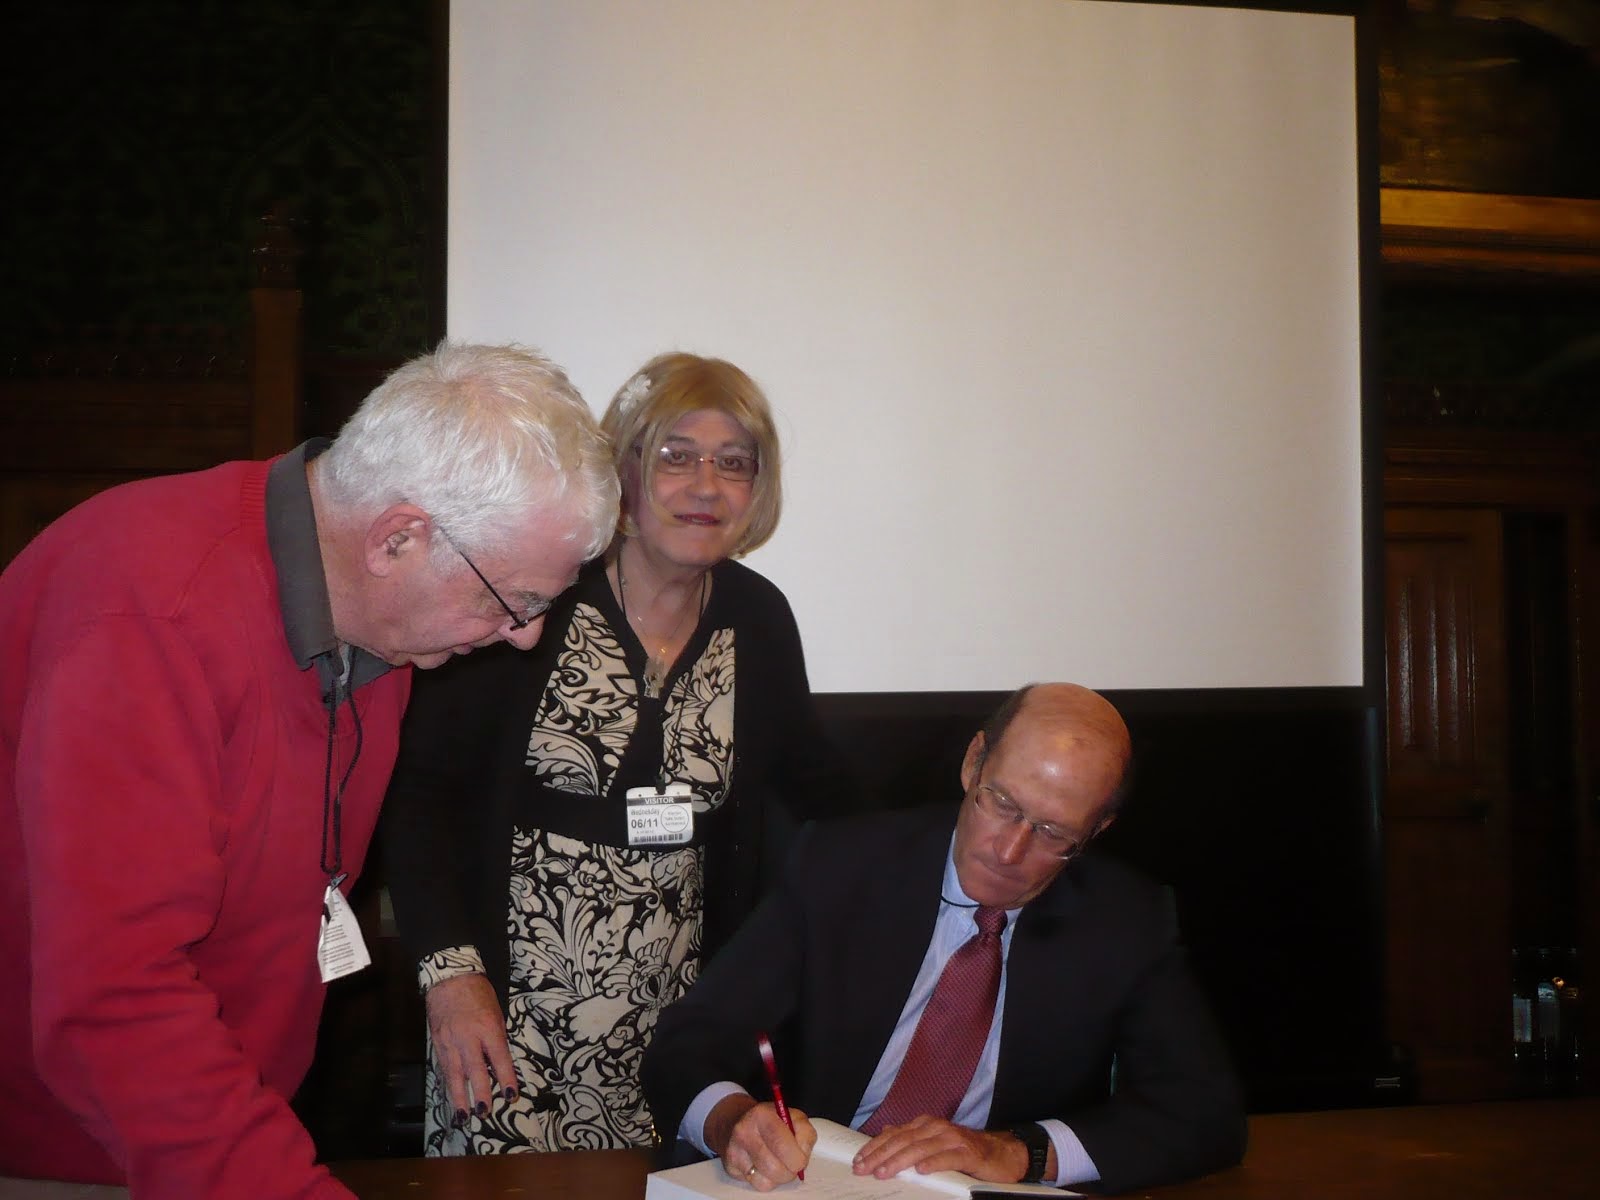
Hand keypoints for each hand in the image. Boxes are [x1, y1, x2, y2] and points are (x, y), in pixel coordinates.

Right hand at [424, 973, 517, 1122]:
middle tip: (485, 1112)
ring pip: (455, 1074)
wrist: (449, 979)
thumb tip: (499, 1064)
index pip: (500, 1058)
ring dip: (460, 1097)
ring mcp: (450, 1041)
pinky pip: (444, 1068)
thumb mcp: (496, 1012)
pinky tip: (452, 1097)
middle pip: (476, 1070)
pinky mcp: (438, 1043)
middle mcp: (468, 1036)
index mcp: (488, 1027)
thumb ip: (497, 1038)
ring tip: (464, 1116)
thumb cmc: (478, 993)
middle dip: (480, 1094)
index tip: (511, 1096)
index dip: (506, 1078)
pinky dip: (449, 1084)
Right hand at [707, 1095, 816, 1191]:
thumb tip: (803, 1152)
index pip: (782, 1144)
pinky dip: (765, 1180)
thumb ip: (805, 1132)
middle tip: (792, 1164)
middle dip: (789, 1172)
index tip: (801, 1158)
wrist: (736, 1121)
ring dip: (778, 1178)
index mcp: (762, 1115)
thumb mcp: (792, 1116)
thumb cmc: (769, 1121)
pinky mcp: (731, 1167)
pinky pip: (756, 1185)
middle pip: (774, 1168)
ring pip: (765, 1182)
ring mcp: (735, 1151)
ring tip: (778, 1164)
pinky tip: (764, 1167)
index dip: (797, 1157)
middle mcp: (744, 1132)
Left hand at [852, 1115, 1034, 1182]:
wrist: (1001, 1154)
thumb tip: (887, 1132)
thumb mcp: (934, 1142)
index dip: (874, 1147)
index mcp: (925, 1125)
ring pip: (920, 1149)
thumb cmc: (965, 1151)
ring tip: (884, 1172)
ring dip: (900, 1161)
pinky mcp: (967, 1152)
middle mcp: (936, 1128)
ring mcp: (952, 1138)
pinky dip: (933, 1163)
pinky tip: (921, 1171)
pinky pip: (947, 1158)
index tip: (858, 1160)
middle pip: (902, 1141)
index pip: (894, 1135)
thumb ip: (912, 1138)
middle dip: (880, 1156)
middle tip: (863, 1169)